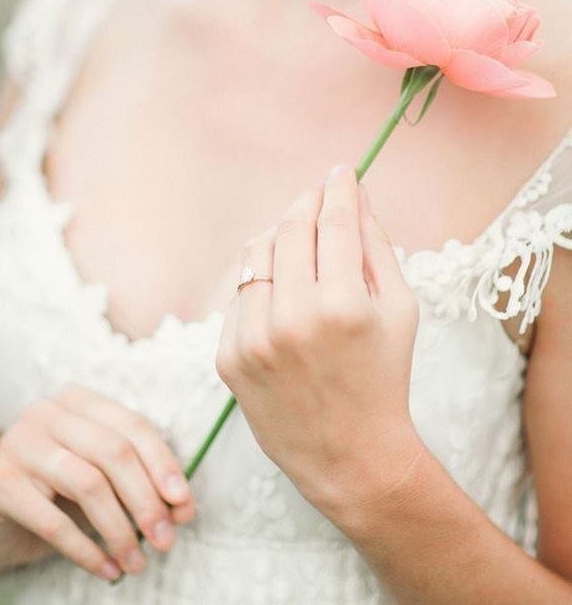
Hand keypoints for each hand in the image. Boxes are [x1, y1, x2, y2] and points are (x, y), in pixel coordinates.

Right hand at [0, 384, 194, 580]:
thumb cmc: (59, 488)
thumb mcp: (102, 474)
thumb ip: (143, 481)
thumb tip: (184, 508)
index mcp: (80, 399)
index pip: (133, 427)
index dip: (163, 465)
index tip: (184, 504)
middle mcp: (48, 412)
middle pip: (113, 453)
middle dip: (146, 500)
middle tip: (166, 540)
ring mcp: (19, 443)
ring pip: (88, 484)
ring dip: (120, 530)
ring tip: (138, 562)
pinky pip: (53, 522)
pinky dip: (86, 551)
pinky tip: (107, 569)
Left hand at [215, 163, 423, 535]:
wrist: (349, 455)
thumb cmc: (383, 377)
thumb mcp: (400, 310)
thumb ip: (378, 246)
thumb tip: (357, 194)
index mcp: (343, 306)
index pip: (336, 222)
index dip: (339, 188)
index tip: (340, 171)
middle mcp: (292, 318)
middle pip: (291, 228)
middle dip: (307, 203)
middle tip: (318, 197)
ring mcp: (253, 339)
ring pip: (256, 253)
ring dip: (279, 237)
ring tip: (300, 244)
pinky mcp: (227, 357)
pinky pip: (239, 294)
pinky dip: (261, 283)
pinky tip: (282, 296)